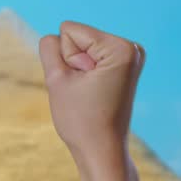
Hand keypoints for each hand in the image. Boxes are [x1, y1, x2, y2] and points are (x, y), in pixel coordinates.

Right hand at [38, 21, 144, 164]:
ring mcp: (130, 57)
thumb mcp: (55, 79)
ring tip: (89, 94)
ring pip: (81, 49)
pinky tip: (94, 93)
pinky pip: (90, 59)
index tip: (80, 84)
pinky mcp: (124, 67)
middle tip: (84, 91)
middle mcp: (131, 47)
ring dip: (77, 72)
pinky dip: (85, 75)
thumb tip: (55, 37)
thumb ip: (49, 48)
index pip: (69, 31)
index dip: (66, 60)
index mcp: (120, 47)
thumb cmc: (80, 118)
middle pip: (77, 38)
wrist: (101, 149)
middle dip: (73, 64)